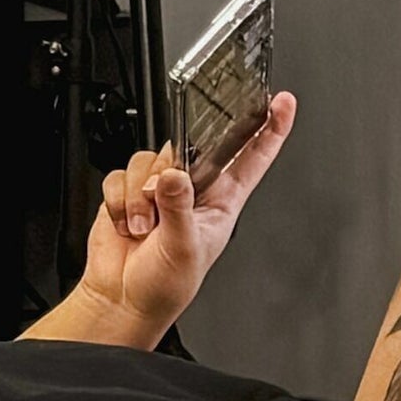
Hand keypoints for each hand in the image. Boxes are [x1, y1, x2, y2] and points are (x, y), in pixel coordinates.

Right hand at [77, 93, 296, 341]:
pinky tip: (126, 222)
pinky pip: (119, 175)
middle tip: (166, 194)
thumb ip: (178, 208)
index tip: (282, 103)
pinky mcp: (127, 194)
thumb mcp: (184, 247)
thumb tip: (173, 176)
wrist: (123, 298)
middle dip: (173, 168)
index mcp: (223, 201)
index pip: (253, 157)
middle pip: (188, 147)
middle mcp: (192, 190)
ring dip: (139, 195)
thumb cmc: (166, 285)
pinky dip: (118, 201)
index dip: (270, 128)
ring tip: (143, 224)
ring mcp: (158, 191)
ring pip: (150, 160)